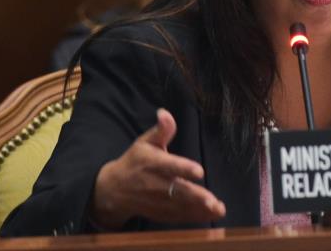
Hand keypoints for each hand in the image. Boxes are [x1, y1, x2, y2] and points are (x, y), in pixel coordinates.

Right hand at [90, 108, 225, 229]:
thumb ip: (161, 130)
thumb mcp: (144, 142)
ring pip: (180, 207)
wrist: (113, 190)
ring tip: (218, 209)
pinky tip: (211, 216)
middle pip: (177, 191)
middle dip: (195, 196)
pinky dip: (194, 218)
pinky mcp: (160, 213)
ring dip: (199, 210)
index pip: (170, 166)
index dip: (184, 169)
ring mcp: (157, 201)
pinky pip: (178, 217)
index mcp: (152, 163)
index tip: (199, 171)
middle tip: (212, 200)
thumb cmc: (134, 162)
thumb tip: (165, 112)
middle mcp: (155, 184)